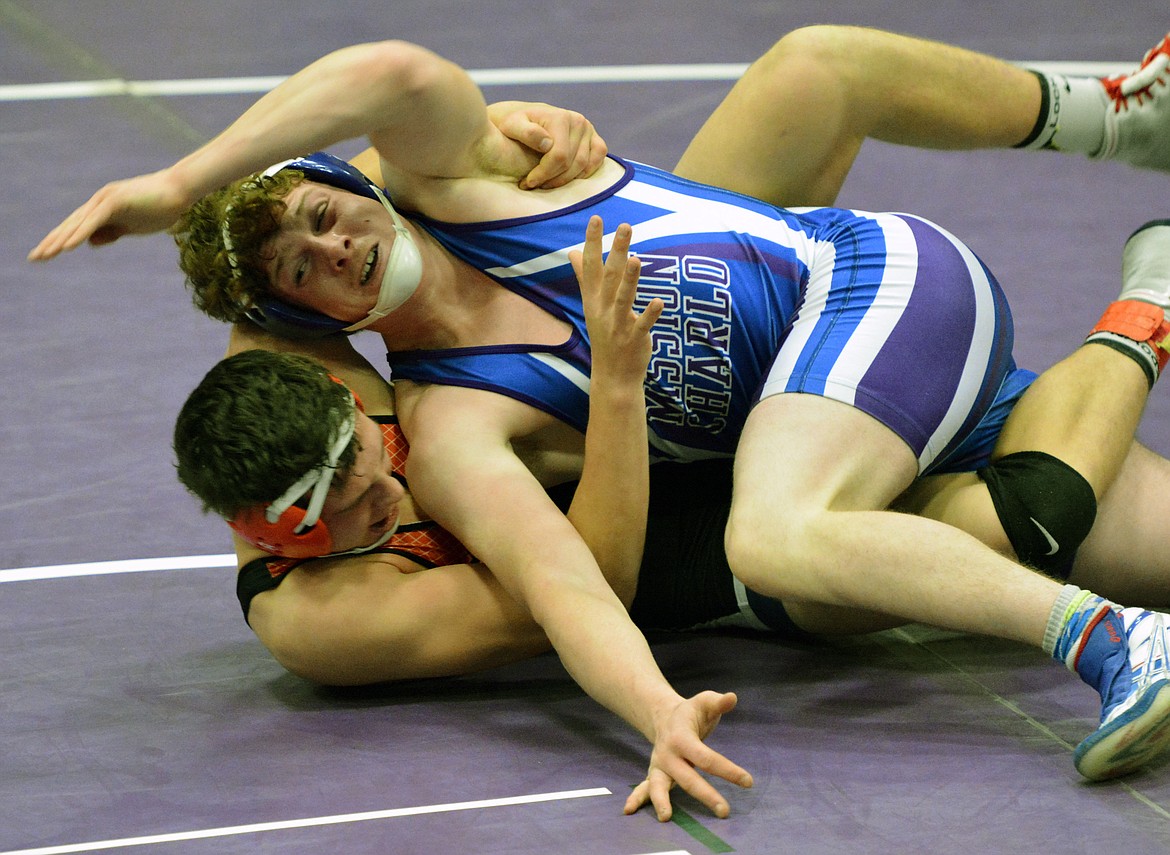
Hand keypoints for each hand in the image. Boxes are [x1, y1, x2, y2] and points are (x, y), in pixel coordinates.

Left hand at [28, 167, 189, 260]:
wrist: (179, 190)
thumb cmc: (161, 207)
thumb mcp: (133, 226)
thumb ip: (112, 232)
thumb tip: (90, 242)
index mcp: (103, 209)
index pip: (75, 226)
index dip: (60, 240)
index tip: (45, 255)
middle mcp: (99, 202)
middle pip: (70, 224)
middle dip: (52, 242)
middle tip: (35, 258)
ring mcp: (106, 199)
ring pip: (78, 223)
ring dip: (60, 240)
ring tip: (45, 255)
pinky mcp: (115, 201)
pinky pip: (93, 221)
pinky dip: (79, 233)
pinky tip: (67, 247)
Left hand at [487, 100, 607, 189]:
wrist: (525, 117)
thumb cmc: (515, 125)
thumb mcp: (511, 126)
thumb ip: (526, 133)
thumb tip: (547, 143)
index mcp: (560, 118)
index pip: (559, 156)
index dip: (543, 174)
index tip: (527, 183)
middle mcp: (578, 121)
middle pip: (571, 163)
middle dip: (552, 179)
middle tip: (534, 186)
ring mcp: (588, 129)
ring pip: (584, 166)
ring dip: (565, 180)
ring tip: (546, 183)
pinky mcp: (595, 138)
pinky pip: (598, 158)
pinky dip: (587, 172)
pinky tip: (569, 178)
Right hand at [569, 215, 662, 384]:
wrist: (612, 376)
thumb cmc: (604, 335)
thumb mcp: (591, 305)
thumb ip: (584, 277)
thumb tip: (572, 252)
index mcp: (593, 299)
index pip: (591, 266)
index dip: (593, 242)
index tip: (596, 218)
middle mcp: (603, 309)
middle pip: (609, 276)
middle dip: (616, 251)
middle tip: (625, 226)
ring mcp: (618, 325)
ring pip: (623, 298)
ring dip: (629, 279)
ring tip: (636, 258)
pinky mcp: (634, 339)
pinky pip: (642, 325)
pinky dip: (649, 314)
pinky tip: (659, 301)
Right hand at [625, 691, 752, 821]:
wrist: (664, 716)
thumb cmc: (690, 712)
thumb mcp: (704, 703)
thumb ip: (718, 702)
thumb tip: (732, 697)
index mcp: (682, 737)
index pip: (706, 757)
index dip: (728, 770)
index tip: (748, 781)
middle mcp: (668, 754)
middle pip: (687, 777)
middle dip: (705, 795)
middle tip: (724, 811)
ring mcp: (659, 765)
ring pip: (659, 785)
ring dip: (661, 801)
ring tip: (665, 817)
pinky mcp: (655, 774)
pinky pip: (645, 788)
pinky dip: (637, 799)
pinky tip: (628, 810)